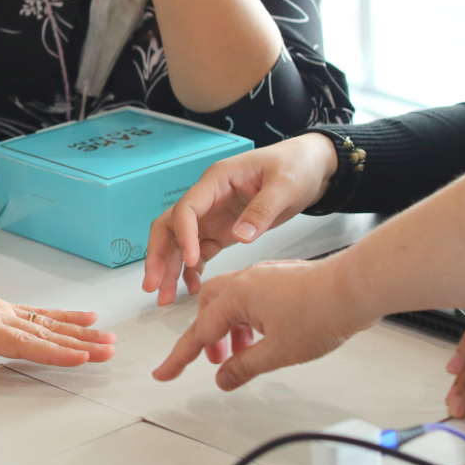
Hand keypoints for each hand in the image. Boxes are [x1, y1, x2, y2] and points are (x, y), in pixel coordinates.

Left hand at [0, 258, 116, 368]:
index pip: (23, 342)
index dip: (53, 352)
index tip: (81, 358)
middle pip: (45, 332)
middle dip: (79, 343)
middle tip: (110, 350)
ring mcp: (0, 310)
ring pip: (47, 322)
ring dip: (79, 332)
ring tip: (108, 339)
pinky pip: (38, 313)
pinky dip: (63, 316)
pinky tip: (84, 318)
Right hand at [144, 134, 338, 299]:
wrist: (312, 168)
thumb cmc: (296, 167)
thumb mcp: (284, 186)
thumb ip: (261, 210)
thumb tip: (239, 237)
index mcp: (217, 180)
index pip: (187, 208)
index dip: (184, 234)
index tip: (192, 260)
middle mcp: (207, 198)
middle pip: (170, 226)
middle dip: (159, 256)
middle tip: (153, 286)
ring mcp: (212, 216)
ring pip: (179, 243)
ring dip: (169, 268)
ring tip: (164, 297)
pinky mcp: (222, 230)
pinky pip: (199, 251)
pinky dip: (192, 270)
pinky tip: (193, 288)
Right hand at [151, 254, 376, 390]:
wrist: (357, 287)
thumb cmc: (322, 312)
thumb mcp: (278, 352)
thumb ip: (245, 367)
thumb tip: (224, 378)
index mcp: (237, 296)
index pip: (199, 332)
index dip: (180, 357)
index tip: (164, 373)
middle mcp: (245, 280)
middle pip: (209, 307)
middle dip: (208, 337)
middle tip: (216, 363)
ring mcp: (264, 276)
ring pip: (232, 303)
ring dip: (232, 330)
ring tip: (246, 355)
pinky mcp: (281, 278)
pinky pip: (252, 298)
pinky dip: (250, 320)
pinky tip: (266, 337)